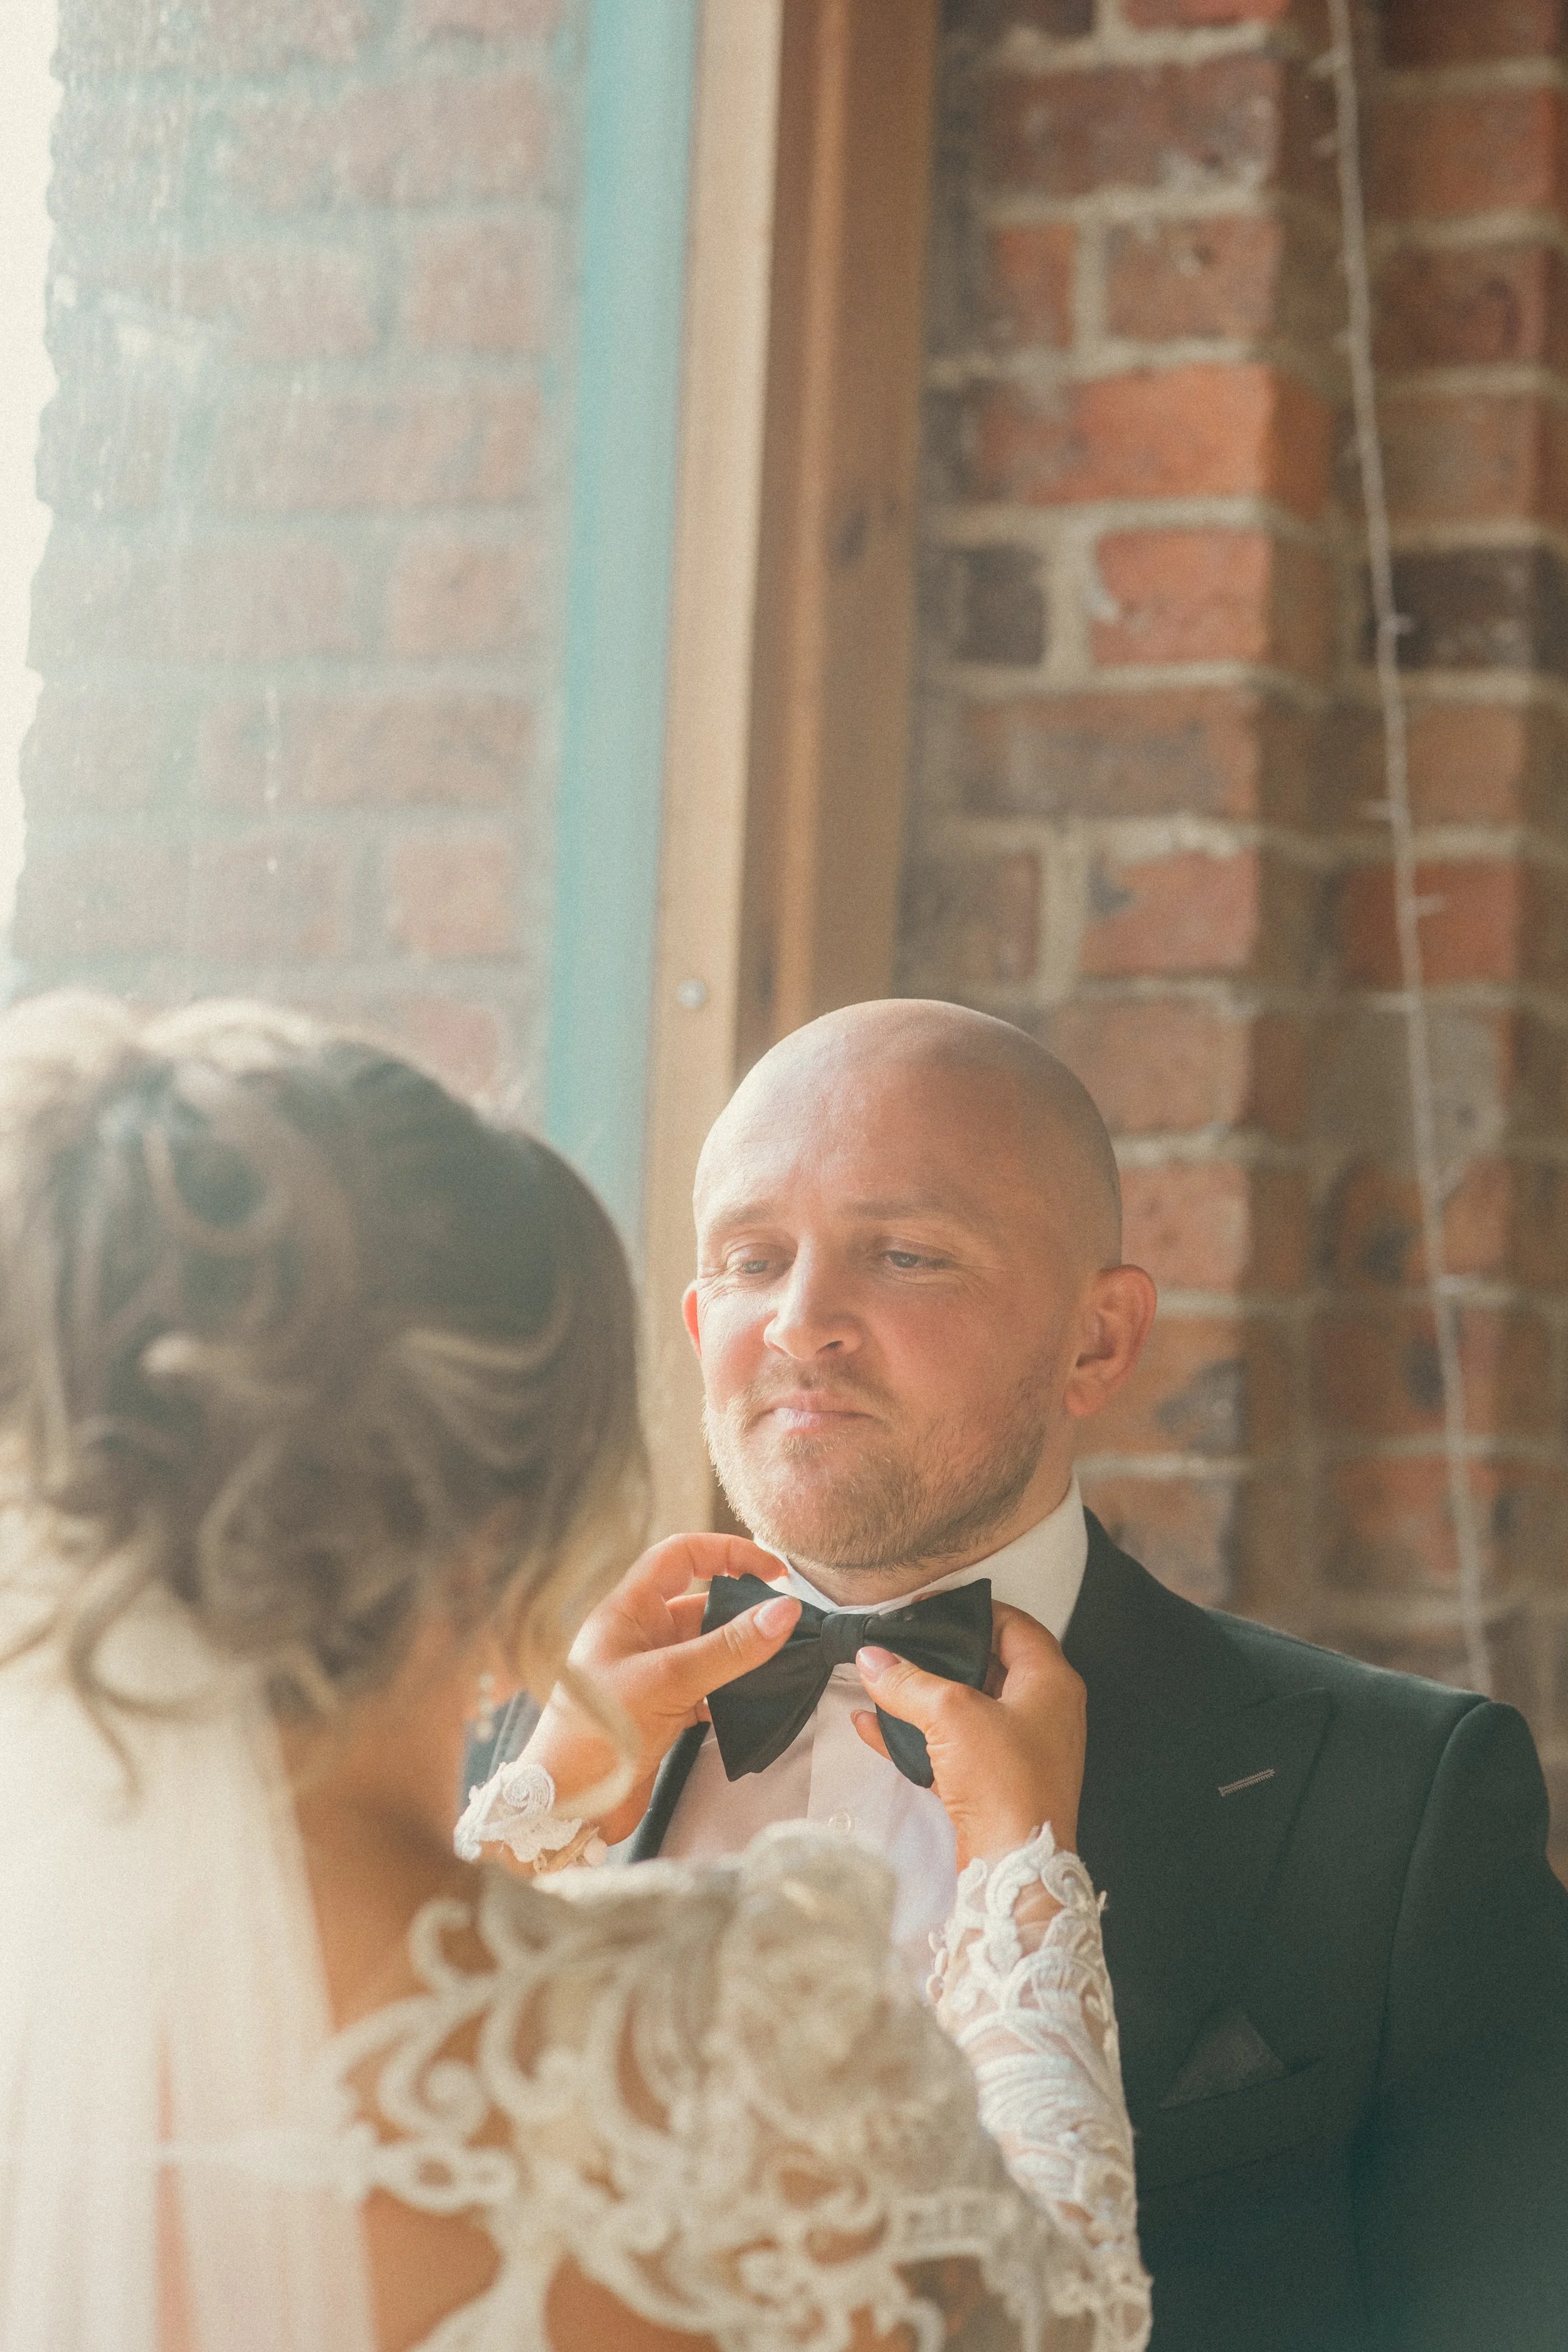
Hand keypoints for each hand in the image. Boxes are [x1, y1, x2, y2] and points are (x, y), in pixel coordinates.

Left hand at [516, 1534, 799, 1846]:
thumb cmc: (592, 1736)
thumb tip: (783, 1611)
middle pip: (702, 1604)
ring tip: (782, 1663)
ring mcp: (652, 1676)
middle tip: (787, 1627)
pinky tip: (756, 1702)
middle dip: (744, 1611)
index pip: (682, 1555)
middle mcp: (639, 1637)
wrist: (565, 1807)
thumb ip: (728, 1648)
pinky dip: (734, 1693)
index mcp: (628, 1611)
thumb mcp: (666, 1682)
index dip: (728, 1553)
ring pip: (709, 1650)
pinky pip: (709, 1689)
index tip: (775, 1570)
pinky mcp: (663, 1712)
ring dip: (742, 1655)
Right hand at [852, 1602, 1085, 1869]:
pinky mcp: (995, 1781)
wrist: (1014, 1866)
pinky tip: (874, 1726)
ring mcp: (1020, 1748)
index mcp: (1049, 1682)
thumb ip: (907, 1681)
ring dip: (924, 1696)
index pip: (1013, 1624)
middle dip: (940, 1654)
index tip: (928, 1608)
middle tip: (902, 1642)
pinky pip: (952, 1746)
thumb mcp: (951, 1715)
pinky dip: (917, 1735)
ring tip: (883, 1680)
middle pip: (987, 1663)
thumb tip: (872, 1658)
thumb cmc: (1005, 1783)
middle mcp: (1042, 1711)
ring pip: (966, 1707)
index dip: (970, 1610)